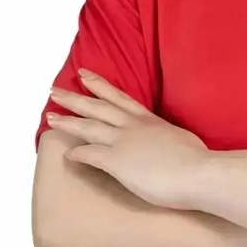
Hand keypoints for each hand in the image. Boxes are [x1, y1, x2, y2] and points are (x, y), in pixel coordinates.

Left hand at [46, 70, 208, 209]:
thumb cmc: (195, 158)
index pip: (119, 98)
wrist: (196, 171)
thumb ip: (166, 136)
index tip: (84, 75)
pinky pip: (90, 154)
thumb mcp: (178, 137)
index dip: (100, 85)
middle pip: (98, 106)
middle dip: (75, 97)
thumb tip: (168, 139)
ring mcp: (123, 141)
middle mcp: (132, 126)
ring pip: (89, 126)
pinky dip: (77, 153)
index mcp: (148, 119)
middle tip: (55, 90)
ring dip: (68, 121)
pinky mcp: (117, 161)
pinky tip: (67, 154)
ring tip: (50, 117)